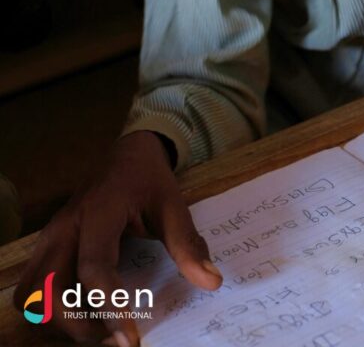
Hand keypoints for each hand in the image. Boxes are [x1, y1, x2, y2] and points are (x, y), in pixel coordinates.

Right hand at [14, 131, 222, 345]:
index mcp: (99, 211)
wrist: (127, 155)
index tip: (130, 339)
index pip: (94, 266)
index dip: (109, 306)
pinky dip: (50, 312)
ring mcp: (49, 237)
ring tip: (99, 329)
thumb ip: (188, 243)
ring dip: (58, 322)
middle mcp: (65, 227)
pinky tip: (83, 314)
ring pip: (31, 295)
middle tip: (116, 339)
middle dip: (77, 325)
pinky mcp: (45, 248)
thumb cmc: (150, 180)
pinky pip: (31, 290)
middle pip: (48, 291)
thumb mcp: (173, 205)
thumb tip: (211, 281)